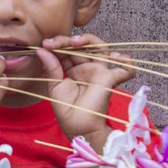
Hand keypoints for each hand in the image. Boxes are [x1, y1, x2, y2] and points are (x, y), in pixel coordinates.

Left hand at [37, 34, 135, 152]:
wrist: (78, 127)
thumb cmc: (66, 110)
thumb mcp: (54, 86)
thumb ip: (51, 67)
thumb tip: (41, 50)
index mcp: (73, 68)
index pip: (68, 49)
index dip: (58, 43)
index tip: (45, 45)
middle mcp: (87, 67)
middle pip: (82, 44)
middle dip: (67, 40)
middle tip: (53, 43)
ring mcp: (99, 71)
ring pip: (101, 47)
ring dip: (89, 40)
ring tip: (74, 42)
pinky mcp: (109, 78)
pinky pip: (125, 68)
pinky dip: (126, 61)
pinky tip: (114, 57)